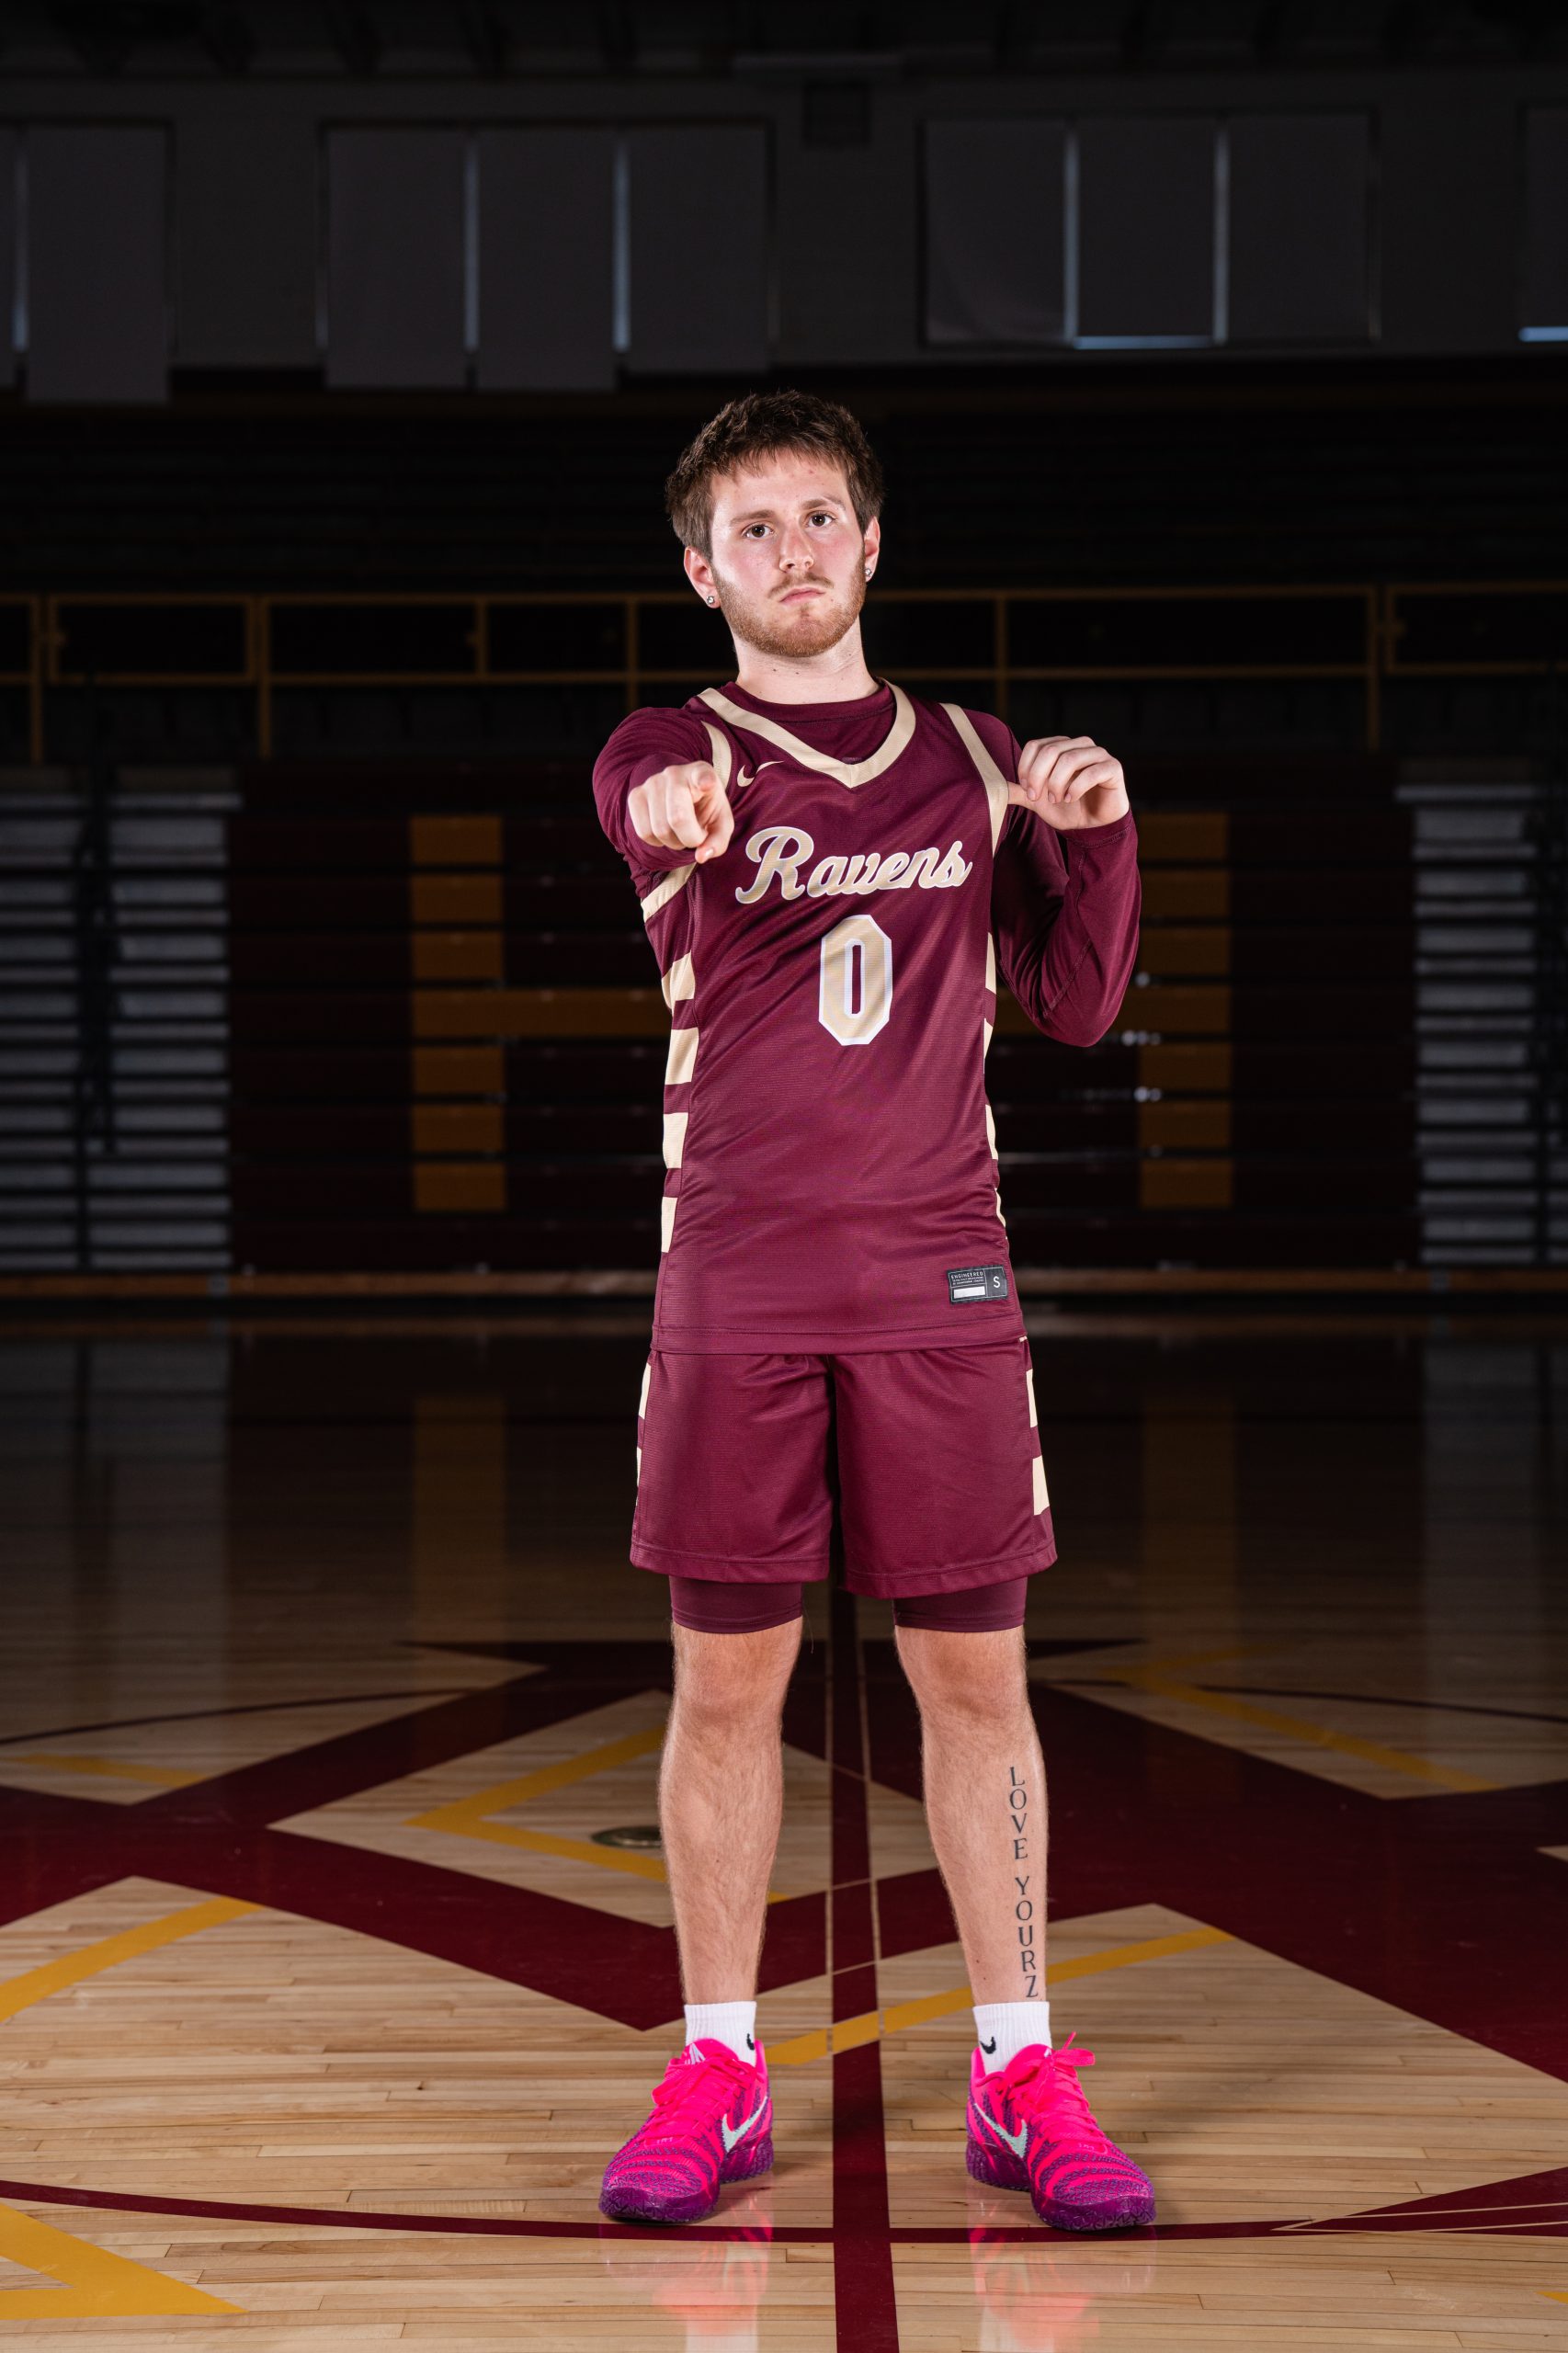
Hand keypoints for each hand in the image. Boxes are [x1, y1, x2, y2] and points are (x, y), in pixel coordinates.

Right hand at [627, 759, 733, 864]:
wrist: (684, 800)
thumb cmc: (705, 810)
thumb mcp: (720, 824)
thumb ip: (718, 841)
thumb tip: (701, 857)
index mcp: (701, 773)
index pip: (702, 775)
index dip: (704, 780)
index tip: (707, 783)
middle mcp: (674, 773)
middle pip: (678, 818)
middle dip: (689, 839)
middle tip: (695, 836)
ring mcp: (651, 783)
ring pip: (659, 830)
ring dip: (673, 843)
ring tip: (681, 832)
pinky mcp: (635, 796)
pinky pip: (643, 832)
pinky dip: (657, 842)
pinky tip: (665, 832)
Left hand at [1007, 735, 1129, 830]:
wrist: (1094, 826)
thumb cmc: (1068, 810)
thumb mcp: (1039, 802)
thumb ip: (1021, 792)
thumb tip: (996, 788)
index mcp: (1061, 747)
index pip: (1035, 746)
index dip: (1026, 768)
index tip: (1028, 791)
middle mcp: (1079, 745)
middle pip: (1050, 750)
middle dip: (1038, 776)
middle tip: (1037, 797)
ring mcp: (1098, 754)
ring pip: (1069, 758)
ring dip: (1057, 783)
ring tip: (1056, 800)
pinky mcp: (1112, 768)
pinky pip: (1092, 772)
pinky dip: (1076, 787)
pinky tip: (1071, 799)